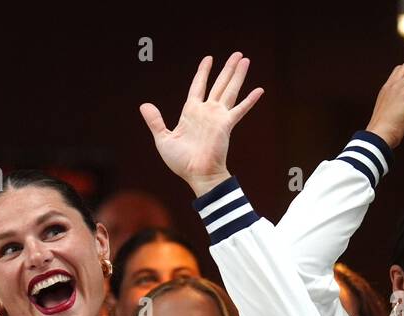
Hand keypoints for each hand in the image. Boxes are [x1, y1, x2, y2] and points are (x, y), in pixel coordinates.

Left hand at [141, 52, 263, 196]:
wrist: (196, 174)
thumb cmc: (181, 161)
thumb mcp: (163, 139)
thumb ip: (155, 121)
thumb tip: (144, 105)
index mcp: (191, 112)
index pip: (198, 86)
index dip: (203, 72)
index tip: (208, 59)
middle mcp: (206, 111)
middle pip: (219, 84)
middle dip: (227, 69)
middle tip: (237, 54)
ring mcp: (217, 117)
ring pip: (230, 90)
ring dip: (238, 75)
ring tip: (245, 60)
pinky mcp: (226, 125)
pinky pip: (240, 109)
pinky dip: (250, 100)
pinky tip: (259, 90)